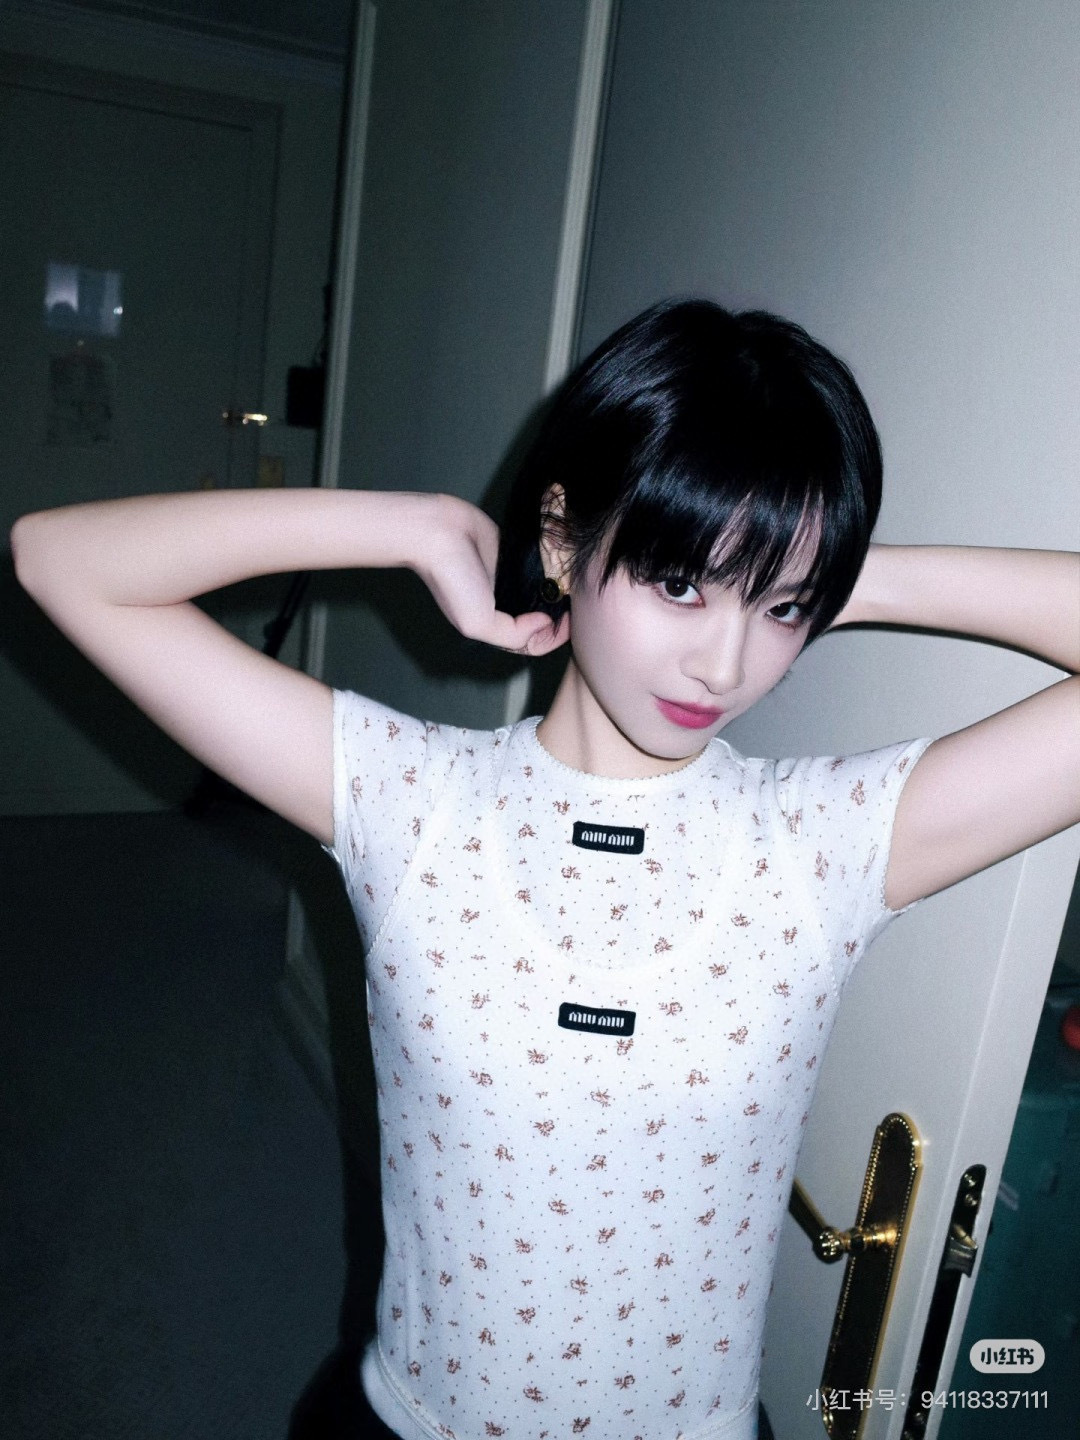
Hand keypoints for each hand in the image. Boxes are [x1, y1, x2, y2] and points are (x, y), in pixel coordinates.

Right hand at [412, 494, 570, 655]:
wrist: (438, 533)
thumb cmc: (454, 580)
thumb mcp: (478, 622)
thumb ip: (514, 634)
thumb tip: (545, 623)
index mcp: (494, 625)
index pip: (532, 642)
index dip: (553, 638)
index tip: (570, 623)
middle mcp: (504, 605)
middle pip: (540, 620)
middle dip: (560, 617)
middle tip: (578, 605)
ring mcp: (510, 580)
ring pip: (542, 594)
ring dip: (558, 592)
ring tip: (575, 586)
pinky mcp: (513, 554)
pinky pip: (539, 567)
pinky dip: (552, 568)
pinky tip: (565, 566)